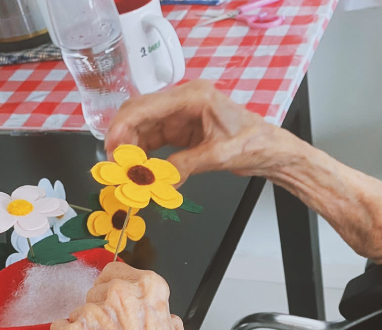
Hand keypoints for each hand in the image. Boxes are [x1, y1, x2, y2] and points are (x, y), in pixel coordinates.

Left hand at [50, 263, 198, 329]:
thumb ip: (160, 315)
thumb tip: (153, 314)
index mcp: (148, 289)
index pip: (117, 269)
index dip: (116, 285)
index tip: (116, 296)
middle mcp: (119, 296)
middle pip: (96, 289)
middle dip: (103, 308)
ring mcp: (94, 315)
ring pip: (80, 311)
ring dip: (88, 327)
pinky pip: (59, 328)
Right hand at [106, 80, 286, 182]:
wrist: (270, 150)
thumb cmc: (254, 142)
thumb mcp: (220, 156)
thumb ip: (187, 165)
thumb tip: (160, 180)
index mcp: (193, 96)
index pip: (146, 106)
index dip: (123, 126)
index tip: (112, 148)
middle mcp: (183, 101)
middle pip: (139, 113)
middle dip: (122, 137)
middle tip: (115, 164)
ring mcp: (181, 115)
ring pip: (143, 127)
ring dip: (131, 148)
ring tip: (125, 170)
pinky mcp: (182, 130)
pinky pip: (154, 139)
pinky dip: (144, 154)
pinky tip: (139, 169)